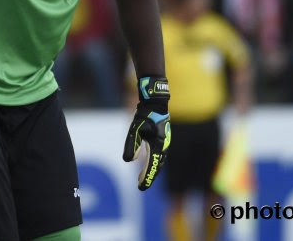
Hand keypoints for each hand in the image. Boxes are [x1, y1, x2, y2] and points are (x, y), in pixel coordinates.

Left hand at [123, 76, 170, 190]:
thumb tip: (129, 160)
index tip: (141, 187)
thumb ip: (132, 144)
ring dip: (151, 171)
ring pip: (158, 162)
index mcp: (157, 145)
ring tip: (142, 178)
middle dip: (149, 177)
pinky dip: (154, 163)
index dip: (146, 178)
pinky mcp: (162, 141)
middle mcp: (163, 147)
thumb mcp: (135, 129)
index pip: (152, 166)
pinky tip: (148, 165)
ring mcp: (164, 144)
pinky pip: (159, 156)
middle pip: (156, 167)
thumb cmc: (145, 116)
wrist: (156, 105)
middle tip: (141, 186)